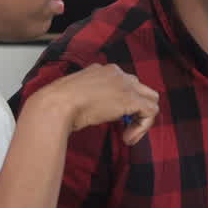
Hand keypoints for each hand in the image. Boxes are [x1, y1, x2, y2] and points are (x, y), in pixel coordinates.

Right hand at [38, 64, 159, 144]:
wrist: (56, 105)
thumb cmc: (60, 104)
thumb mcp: (78, 96)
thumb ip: (93, 98)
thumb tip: (100, 110)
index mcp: (103, 70)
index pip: (125, 84)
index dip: (123, 105)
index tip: (115, 120)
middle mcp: (117, 73)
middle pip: (141, 90)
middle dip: (136, 110)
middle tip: (125, 128)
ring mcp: (125, 84)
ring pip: (150, 100)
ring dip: (142, 121)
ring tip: (128, 136)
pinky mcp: (131, 99)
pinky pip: (150, 112)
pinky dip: (143, 127)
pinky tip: (128, 138)